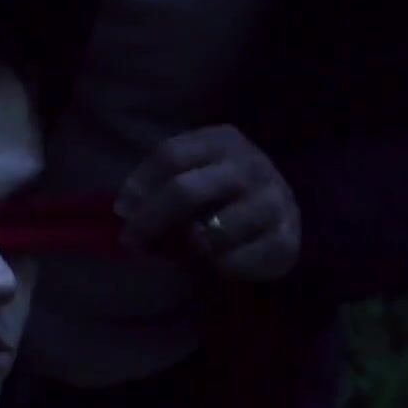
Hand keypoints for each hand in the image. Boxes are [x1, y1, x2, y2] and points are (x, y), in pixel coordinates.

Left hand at [114, 124, 300, 282]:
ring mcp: (273, 202)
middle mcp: (252, 165)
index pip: (170, 155)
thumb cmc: (222, 195)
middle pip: (185, 190)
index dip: (139, 184)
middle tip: (132, 242)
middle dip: (150, 220)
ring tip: (183, 251)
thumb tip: (126, 209)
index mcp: (224, 140)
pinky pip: (234, 261)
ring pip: (210, 233)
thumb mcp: (196, 174)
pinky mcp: (285, 240)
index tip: (121, 210)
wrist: (281, 217)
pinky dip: (215, 267)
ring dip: (186, 248)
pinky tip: (215, 263)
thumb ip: (163, 183)